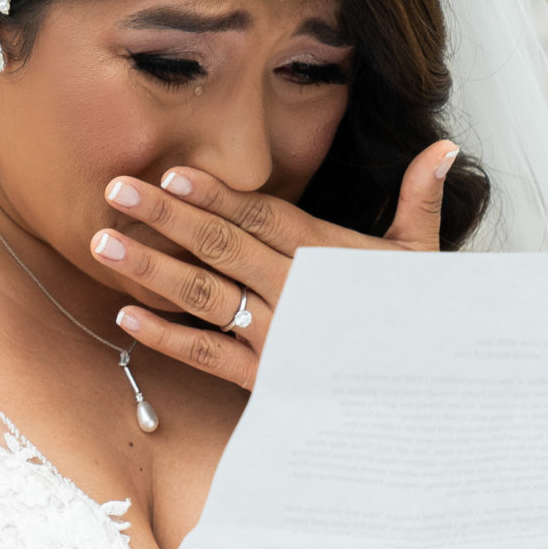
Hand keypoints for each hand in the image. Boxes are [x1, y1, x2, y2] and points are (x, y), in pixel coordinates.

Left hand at [87, 139, 461, 390]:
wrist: (424, 399)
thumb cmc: (417, 321)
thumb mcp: (423, 260)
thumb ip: (421, 201)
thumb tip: (443, 149)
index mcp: (327, 256)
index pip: (263, 216)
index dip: (217, 195)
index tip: (174, 174)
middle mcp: (296, 291)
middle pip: (222, 246)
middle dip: (167, 217)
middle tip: (116, 190)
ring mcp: (276, 335)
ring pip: (204, 296)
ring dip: (151, 269)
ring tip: (103, 243)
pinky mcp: (262, 378)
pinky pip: (205, 354)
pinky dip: (164, 336)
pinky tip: (124, 316)